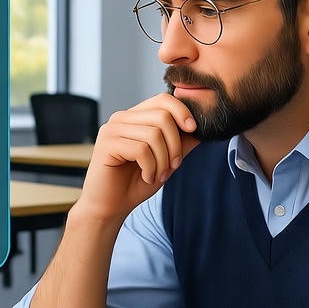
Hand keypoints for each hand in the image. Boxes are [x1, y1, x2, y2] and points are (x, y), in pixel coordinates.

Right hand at [76, 93, 199, 221]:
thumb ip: (181, 143)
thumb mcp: (166, 161)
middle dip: (175, 144)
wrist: (110, 208)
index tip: (193, 130)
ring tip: (158, 175)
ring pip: (153, 134)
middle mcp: (121, 118)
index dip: (182, 111)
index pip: (163, 100)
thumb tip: (202, 129)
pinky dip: (151, 167)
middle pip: (162, 116)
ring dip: (163, 161)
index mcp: (134, 117)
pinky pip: (141, 150)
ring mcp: (111, 130)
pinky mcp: (106, 145)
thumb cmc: (136, 184)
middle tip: (173, 166)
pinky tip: (147, 177)